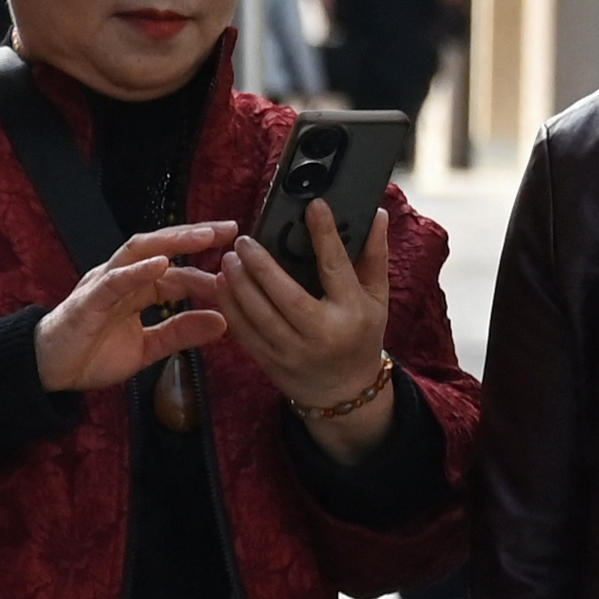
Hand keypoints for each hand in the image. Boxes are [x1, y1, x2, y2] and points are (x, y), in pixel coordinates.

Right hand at [34, 222, 238, 395]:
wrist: (47, 372)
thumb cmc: (90, 356)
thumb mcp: (146, 348)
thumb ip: (180, 333)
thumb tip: (222, 322)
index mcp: (136, 290)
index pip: (177, 273)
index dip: (205, 274)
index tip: (236, 277)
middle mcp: (122, 279)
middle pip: (161, 247)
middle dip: (195, 236)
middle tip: (230, 230)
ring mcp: (104, 284)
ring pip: (139, 251)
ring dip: (172, 241)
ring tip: (202, 236)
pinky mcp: (88, 299)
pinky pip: (115, 280)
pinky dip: (138, 270)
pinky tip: (161, 263)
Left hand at [218, 197, 401, 455]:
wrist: (345, 391)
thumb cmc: (361, 335)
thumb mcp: (377, 297)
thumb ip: (374, 256)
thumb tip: (375, 214)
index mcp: (352, 312)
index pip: (336, 268)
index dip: (324, 235)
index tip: (313, 207)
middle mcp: (322, 333)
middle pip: (286, 295)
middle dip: (262, 265)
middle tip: (245, 240)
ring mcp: (293, 351)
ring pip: (260, 315)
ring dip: (240, 285)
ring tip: (229, 258)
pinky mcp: (270, 362)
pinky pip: (245, 332)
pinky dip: (231, 307)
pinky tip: (222, 284)